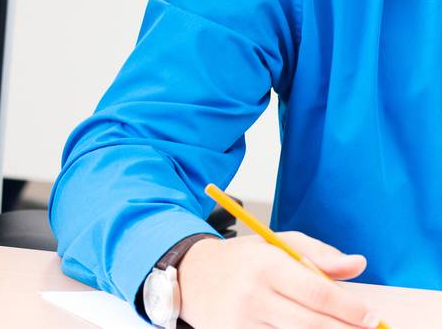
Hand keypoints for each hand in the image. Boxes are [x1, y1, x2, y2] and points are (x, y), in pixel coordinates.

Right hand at [179, 234, 384, 328]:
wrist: (191, 275)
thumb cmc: (240, 260)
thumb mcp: (275, 244)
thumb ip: (318, 253)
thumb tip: (357, 264)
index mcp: (266, 264)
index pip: (317, 291)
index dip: (351, 308)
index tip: (373, 317)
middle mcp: (253, 294)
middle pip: (312, 323)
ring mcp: (243, 321)